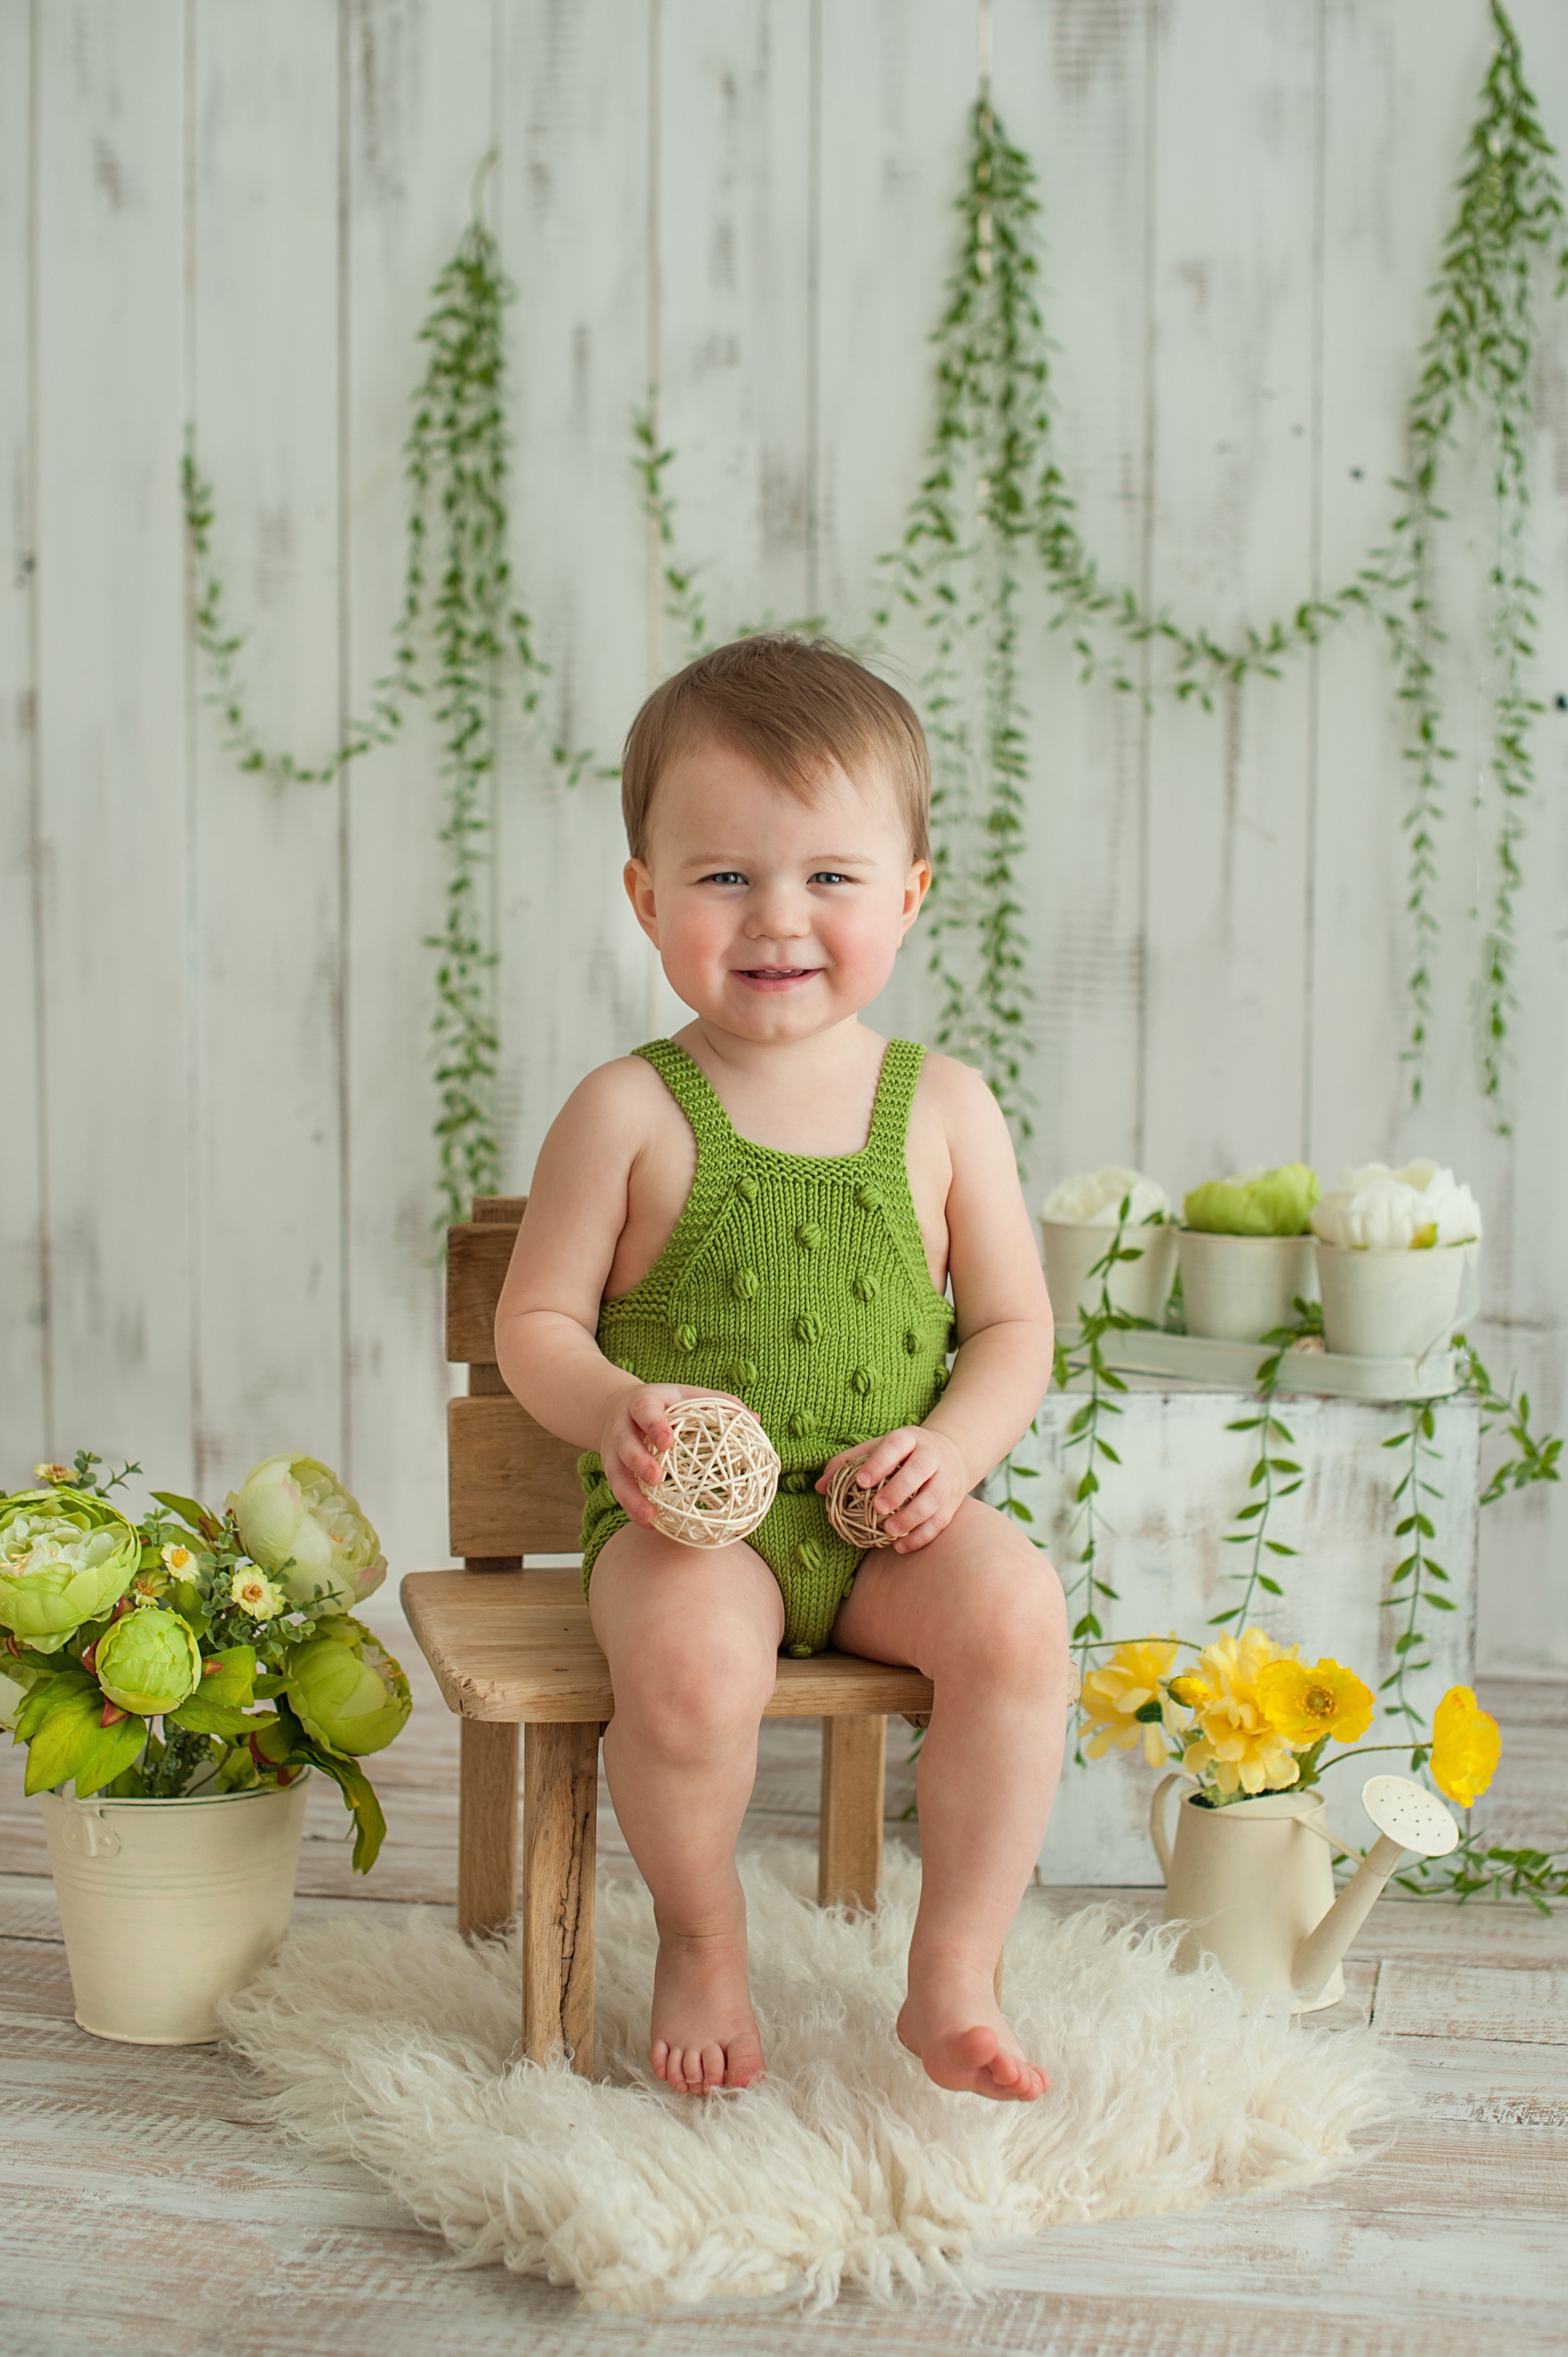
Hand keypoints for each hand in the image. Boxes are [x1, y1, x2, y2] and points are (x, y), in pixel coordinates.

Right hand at [597, 1382, 742, 1526]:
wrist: (615, 1406)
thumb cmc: (664, 1403)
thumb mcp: (686, 1395)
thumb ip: (719, 1404)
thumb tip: (756, 1420)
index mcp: (643, 1402)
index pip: (645, 1411)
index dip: (654, 1425)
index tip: (667, 1442)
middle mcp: (622, 1425)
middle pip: (625, 1443)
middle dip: (638, 1461)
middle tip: (656, 1478)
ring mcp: (612, 1449)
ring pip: (615, 1472)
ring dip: (630, 1495)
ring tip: (649, 1516)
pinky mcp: (610, 1468)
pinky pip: (617, 1490)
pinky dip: (631, 1508)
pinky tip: (649, 1524)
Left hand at [816, 1425, 970, 1553]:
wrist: (951, 1455)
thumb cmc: (903, 1455)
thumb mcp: (877, 1449)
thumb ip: (848, 1464)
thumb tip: (819, 1486)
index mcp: (910, 1438)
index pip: (896, 1445)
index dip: (879, 1463)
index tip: (861, 1482)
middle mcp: (932, 1455)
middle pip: (920, 1470)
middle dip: (899, 1490)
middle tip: (877, 1508)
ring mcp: (946, 1479)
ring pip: (934, 1498)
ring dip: (912, 1516)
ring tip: (889, 1531)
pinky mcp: (953, 1502)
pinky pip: (941, 1521)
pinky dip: (922, 1536)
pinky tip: (901, 1546)